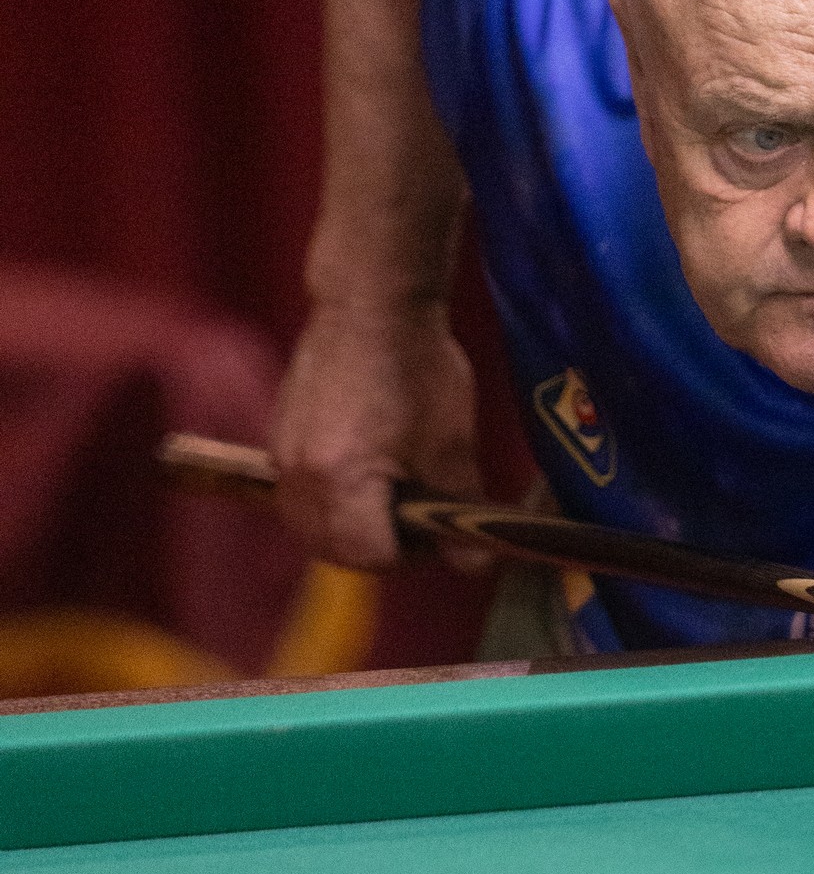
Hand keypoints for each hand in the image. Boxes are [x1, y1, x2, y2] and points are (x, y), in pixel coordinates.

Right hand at [270, 301, 483, 567]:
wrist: (371, 305)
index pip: (371, 557)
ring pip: (310, 527)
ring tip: (395, 494)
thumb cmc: (419, 369)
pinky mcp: (278, 440)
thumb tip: (474, 568)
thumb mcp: (452, 447)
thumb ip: (458, 513)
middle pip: (333, 551)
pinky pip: (299, 495)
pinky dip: (331, 501)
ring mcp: (280, 458)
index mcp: (340, 482)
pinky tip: (369, 470)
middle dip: (378, 547)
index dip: (412, 554)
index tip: (437, 531)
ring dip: (351, 527)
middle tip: (419, 519)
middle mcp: (297, 477)